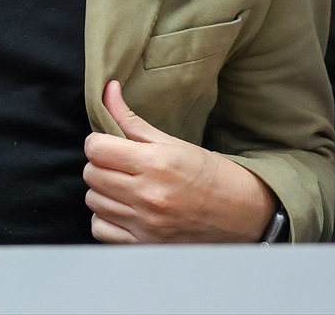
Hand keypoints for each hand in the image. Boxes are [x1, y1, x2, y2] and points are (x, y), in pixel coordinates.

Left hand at [83, 80, 275, 242]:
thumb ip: (131, 119)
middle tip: (119, 165)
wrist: (243, 213)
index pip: (95, 148)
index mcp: (155, 164)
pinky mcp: (145, 245)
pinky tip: (123, 210)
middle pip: (91, 174)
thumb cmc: (207, 173)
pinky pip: (101, 229)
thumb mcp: (172, 142)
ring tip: (124, 187)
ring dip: (103, 192)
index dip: (98, 143)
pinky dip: (106, 219)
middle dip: (101, 165)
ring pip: (93, 201)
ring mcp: (146, 224)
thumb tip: (107, 89)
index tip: (110, 145)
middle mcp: (148, 195)